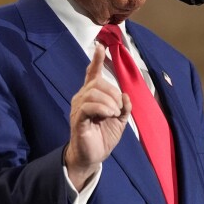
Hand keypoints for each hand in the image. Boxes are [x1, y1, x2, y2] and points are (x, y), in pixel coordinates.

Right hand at [65, 43, 131, 190]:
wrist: (92, 157)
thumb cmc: (103, 136)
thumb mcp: (119, 120)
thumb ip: (124, 107)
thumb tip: (126, 96)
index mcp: (92, 95)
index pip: (92, 73)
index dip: (96, 60)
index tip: (100, 46)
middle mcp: (82, 97)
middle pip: (98, 82)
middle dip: (113, 92)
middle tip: (119, 109)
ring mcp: (78, 107)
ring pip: (94, 92)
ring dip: (109, 102)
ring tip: (114, 114)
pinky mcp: (77, 119)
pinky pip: (89, 106)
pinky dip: (103, 108)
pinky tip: (109, 115)